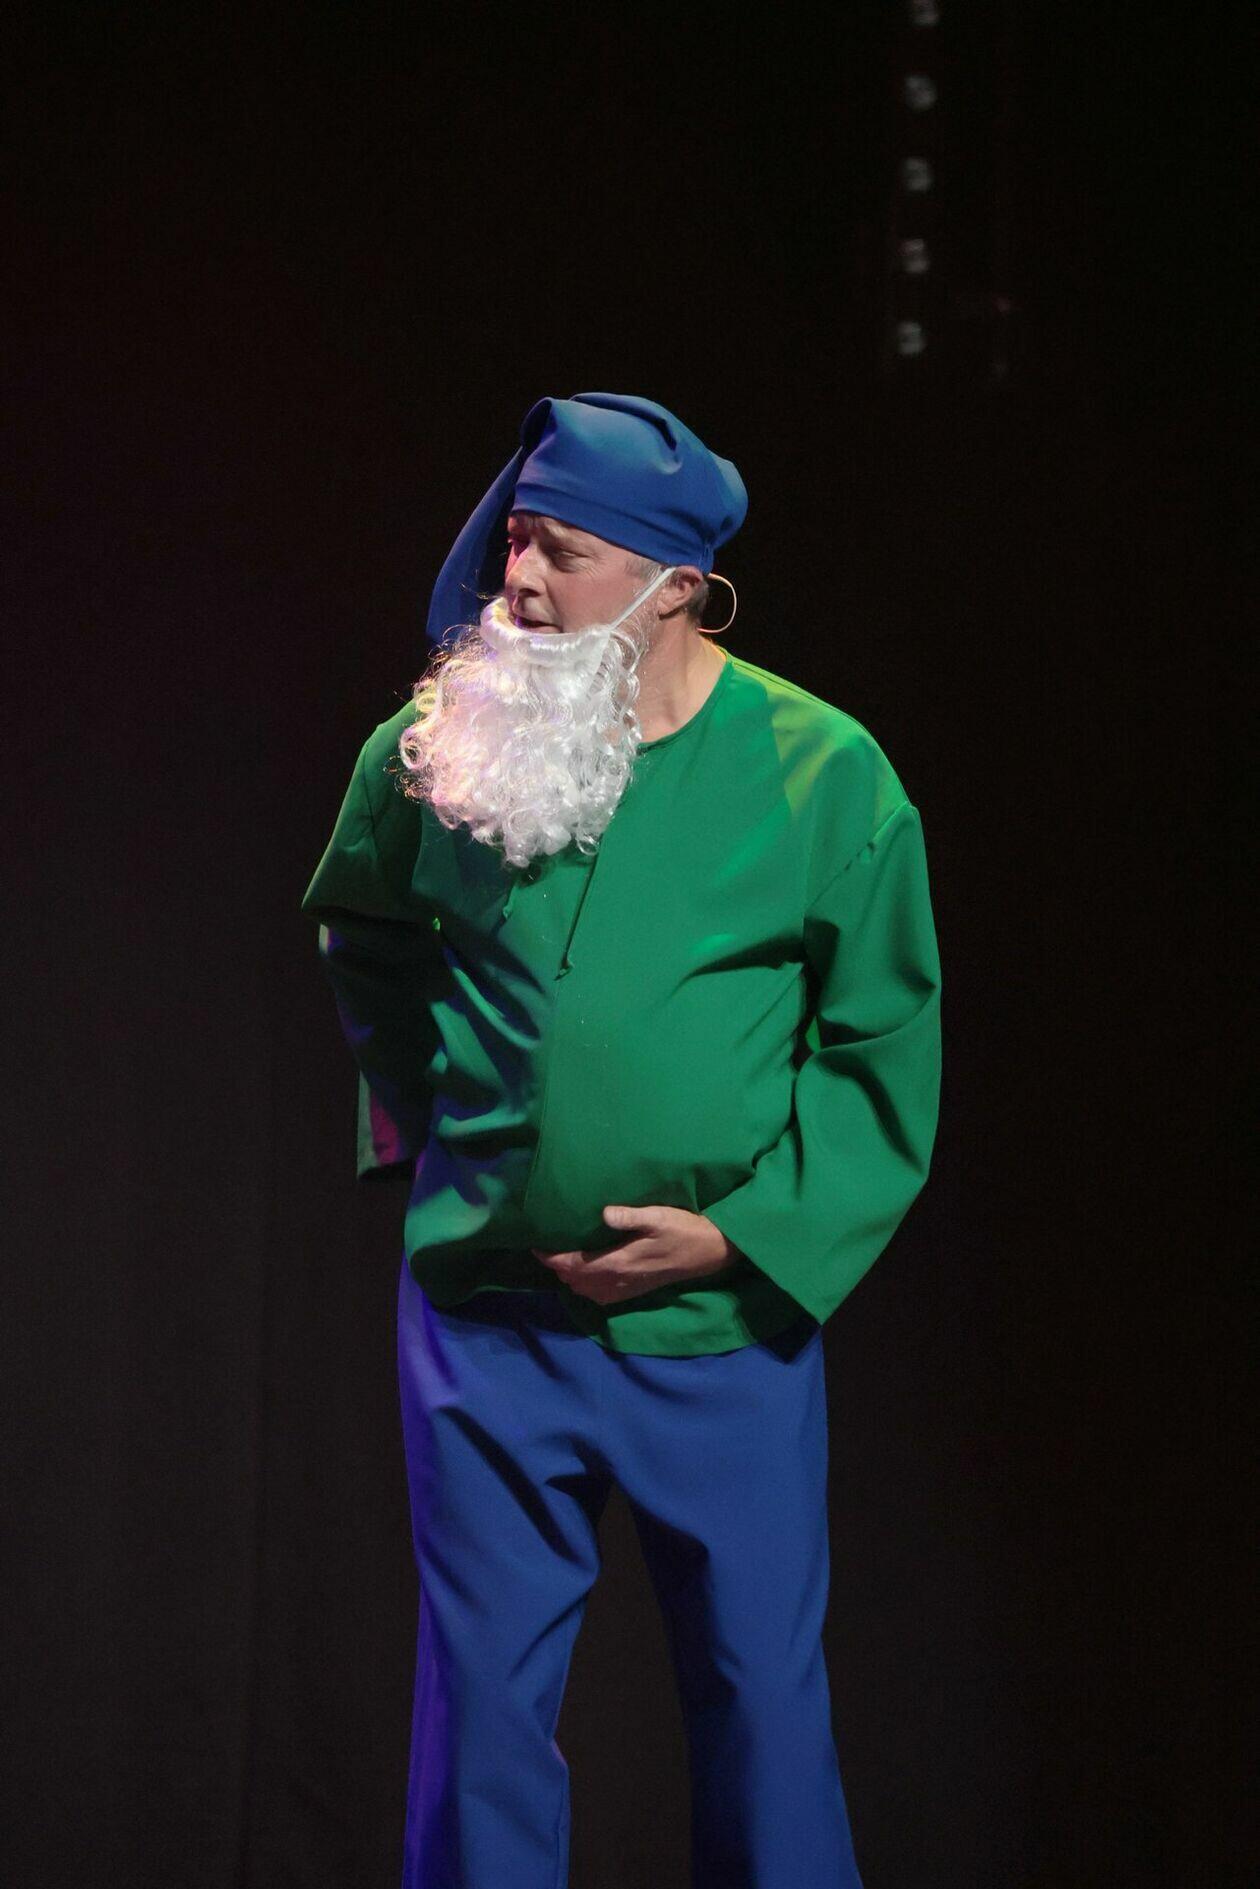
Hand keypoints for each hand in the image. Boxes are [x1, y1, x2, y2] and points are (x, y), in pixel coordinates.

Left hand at [532, 1205, 743, 1306]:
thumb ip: (630, 1216)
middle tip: (546, 1247)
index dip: (550, 1258)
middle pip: (574, 1281)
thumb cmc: (683, 1229)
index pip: (573, 1266)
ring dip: (570, 1278)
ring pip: (585, 1291)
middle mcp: (618, 1281)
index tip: (535, 1245)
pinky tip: (587, 1274)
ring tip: (562, 1258)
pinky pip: (601, 1297)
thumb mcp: (659, 1216)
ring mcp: (627, 1289)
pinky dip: (586, 1287)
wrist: (710, 1252)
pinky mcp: (635, 1291)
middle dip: (557, 1267)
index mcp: (619, 1262)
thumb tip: (603, 1212)